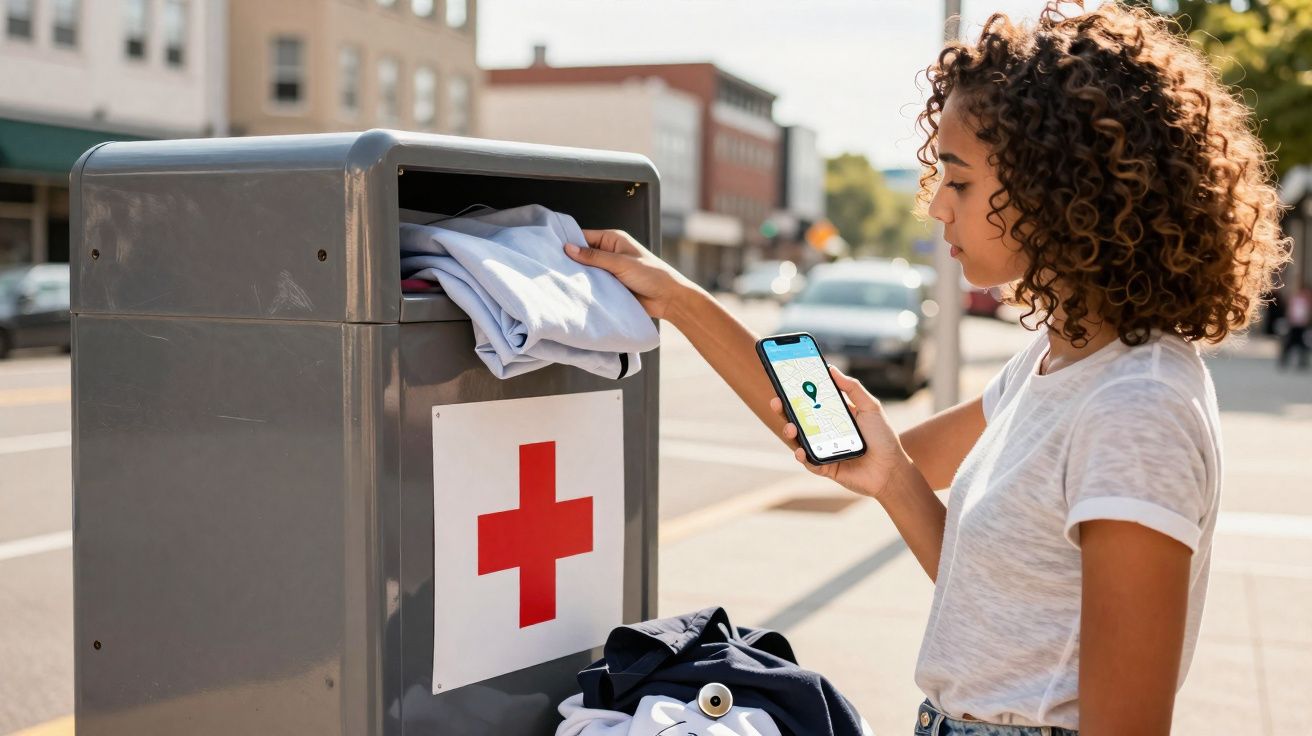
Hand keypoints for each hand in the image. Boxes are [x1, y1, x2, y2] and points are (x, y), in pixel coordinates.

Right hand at [564, 229, 699, 320]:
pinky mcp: (610, 286)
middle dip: (572, 261)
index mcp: (613, 239)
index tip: (552, 249)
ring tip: (563, 280)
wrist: (668, 299)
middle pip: (583, 255)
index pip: (584, 236)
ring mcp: (609, 270)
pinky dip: (587, 288)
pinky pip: (594, 285)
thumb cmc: (652, 274)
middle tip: (553, 268)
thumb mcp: (621, 263)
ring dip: (580, 276)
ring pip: (587, 271)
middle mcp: (610, 253)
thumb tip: (569, 248)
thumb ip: (594, 257)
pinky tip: (576, 291)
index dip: (569, 242)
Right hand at [770, 365, 911, 499]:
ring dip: (790, 433)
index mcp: (833, 415)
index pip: (810, 402)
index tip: (785, 382)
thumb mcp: (870, 407)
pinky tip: (802, 451)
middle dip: (784, 410)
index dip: (796, 393)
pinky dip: (803, 456)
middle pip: (799, 419)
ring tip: (790, 427)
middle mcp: (825, 432)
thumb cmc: (883, 437)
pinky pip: (809, 462)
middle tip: (777, 401)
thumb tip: (831, 368)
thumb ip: (852, 388)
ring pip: (799, 440)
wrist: (891, 469)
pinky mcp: (824, 467)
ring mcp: (822, 449)